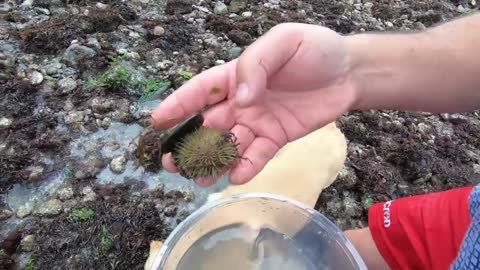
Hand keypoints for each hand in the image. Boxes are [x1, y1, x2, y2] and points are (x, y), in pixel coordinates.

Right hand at [151, 23, 357, 186]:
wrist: (349, 71)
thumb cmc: (314, 50)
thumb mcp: (283, 42)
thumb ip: (255, 65)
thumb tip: (240, 99)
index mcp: (237, 75)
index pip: (200, 90)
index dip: (178, 104)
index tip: (158, 121)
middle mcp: (242, 101)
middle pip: (209, 124)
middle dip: (190, 143)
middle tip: (171, 162)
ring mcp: (259, 121)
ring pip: (230, 144)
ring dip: (213, 162)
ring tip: (198, 179)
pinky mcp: (277, 136)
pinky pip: (258, 153)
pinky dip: (247, 165)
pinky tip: (235, 176)